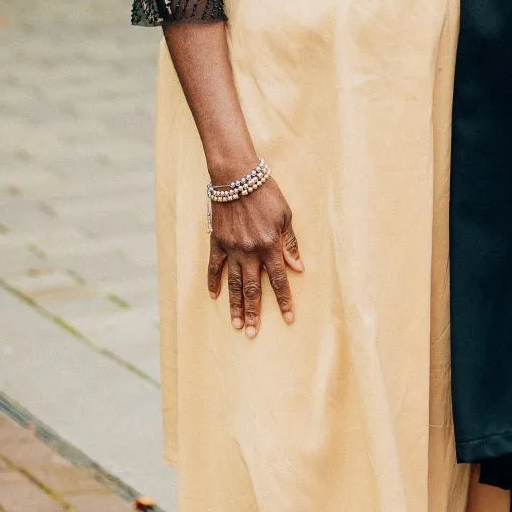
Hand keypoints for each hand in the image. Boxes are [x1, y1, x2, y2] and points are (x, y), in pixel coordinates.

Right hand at [207, 178, 303, 337]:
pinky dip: (214, 282)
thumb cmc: (266, 194)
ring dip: (235, 306)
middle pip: (252, 289)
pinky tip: (215, 296)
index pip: (278, 280)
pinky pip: (214, 267)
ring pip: (233, 284)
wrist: (236, 177)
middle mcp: (250, 252)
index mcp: (270, 246)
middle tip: (252, 334)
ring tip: (236, 325)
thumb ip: (289, 243)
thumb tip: (298, 268)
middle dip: (254, 313)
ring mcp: (231, 249)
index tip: (288, 319)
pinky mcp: (217, 242)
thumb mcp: (285, 216)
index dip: (284, 301)